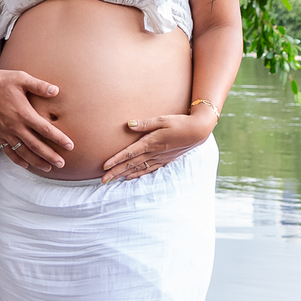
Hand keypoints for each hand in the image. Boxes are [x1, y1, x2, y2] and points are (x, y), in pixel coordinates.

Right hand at [0, 68, 73, 172]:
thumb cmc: (0, 81)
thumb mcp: (21, 78)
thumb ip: (39, 85)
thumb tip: (56, 90)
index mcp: (24, 113)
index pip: (45, 130)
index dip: (59, 139)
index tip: (70, 146)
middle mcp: (15, 126)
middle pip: (36, 146)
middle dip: (50, 156)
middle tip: (62, 164)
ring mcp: (5, 133)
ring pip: (23, 152)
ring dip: (37, 162)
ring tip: (48, 168)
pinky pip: (8, 151)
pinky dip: (18, 160)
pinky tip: (26, 165)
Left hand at [101, 109, 215, 181]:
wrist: (197, 131)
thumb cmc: (180, 123)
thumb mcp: (162, 119)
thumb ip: (145, 123)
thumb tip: (129, 124)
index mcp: (151, 142)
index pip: (130, 153)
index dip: (116, 159)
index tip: (104, 166)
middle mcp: (154, 153)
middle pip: (131, 164)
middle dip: (116, 172)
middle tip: (103, 180)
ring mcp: (159, 158)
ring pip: (138, 169)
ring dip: (124, 175)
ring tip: (112, 180)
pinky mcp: (164, 160)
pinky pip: (148, 170)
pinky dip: (138, 174)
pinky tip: (130, 177)